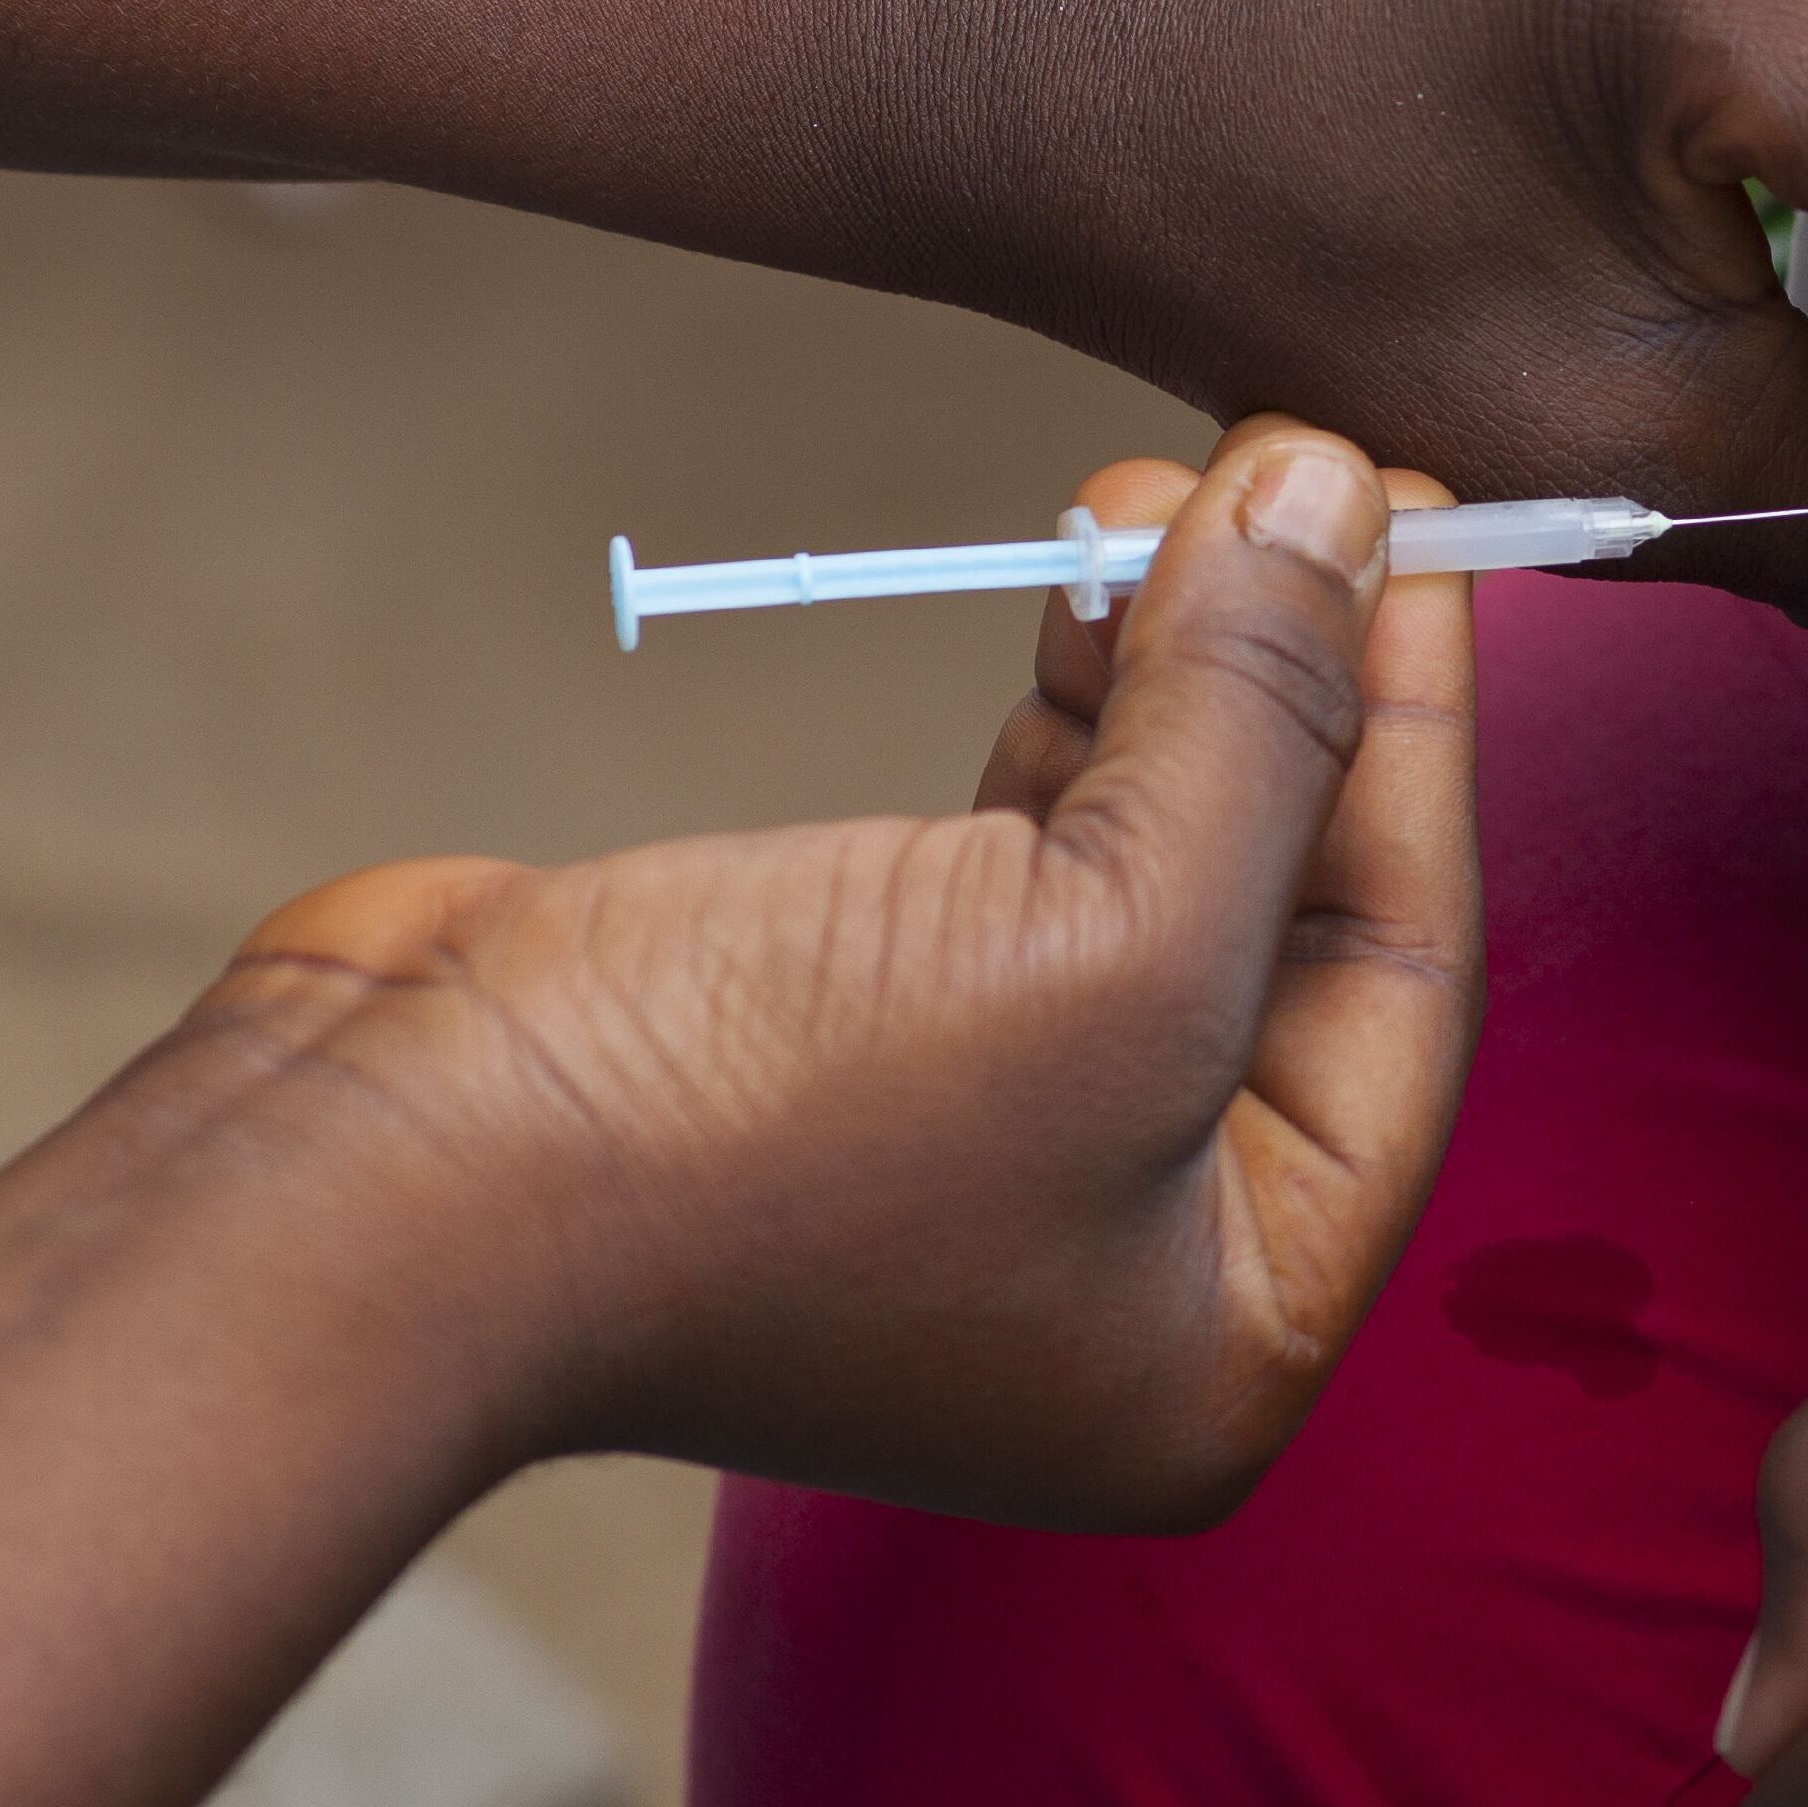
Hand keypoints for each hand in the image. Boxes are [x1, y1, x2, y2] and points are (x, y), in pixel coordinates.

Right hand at [202, 420, 1479, 1527]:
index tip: (1426, 529)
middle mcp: (1126, 1265)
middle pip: (1285, 916)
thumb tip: (1336, 499)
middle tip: (1299, 478)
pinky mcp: (854, 1037)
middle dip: (1295, 687)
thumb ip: (1260, 718)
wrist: (381, 1187)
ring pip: (1153, 865)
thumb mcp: (1110, 929)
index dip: (1422, 734)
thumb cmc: (764, 1135)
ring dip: (1175, 671)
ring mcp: (980, 1153)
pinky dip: (1064, 719)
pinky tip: (1078, 591)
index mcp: (1235, 1327)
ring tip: (1156, 499)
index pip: (1404, 980)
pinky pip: (1023, 856)